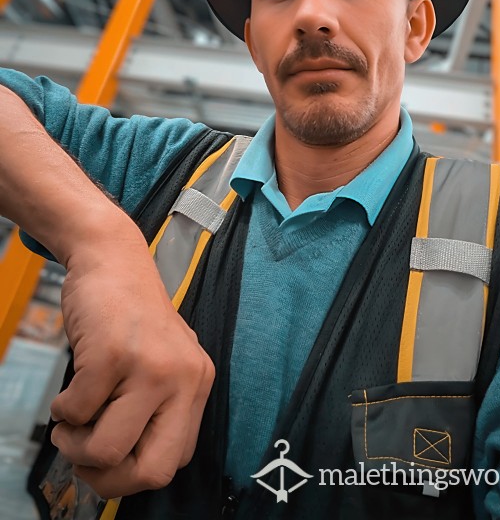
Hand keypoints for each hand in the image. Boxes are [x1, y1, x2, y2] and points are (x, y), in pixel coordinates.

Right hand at [49, 223, 214, 498]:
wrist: (112, 259)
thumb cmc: (130, 318)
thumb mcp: (163, 363)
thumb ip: (157, 409)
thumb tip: (126, 471)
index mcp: (197, 384)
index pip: (175, 462)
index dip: (134, 475)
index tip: (109, 461)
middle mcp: (184, 377)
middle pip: (152, 471)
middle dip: (108, 480)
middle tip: (84, 457)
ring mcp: (150, 365)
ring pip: (107, 450)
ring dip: (75, 446)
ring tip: (70, 422)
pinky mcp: (113, 353)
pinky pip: (77, 413)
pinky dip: (62, 411)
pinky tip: (68, 391)